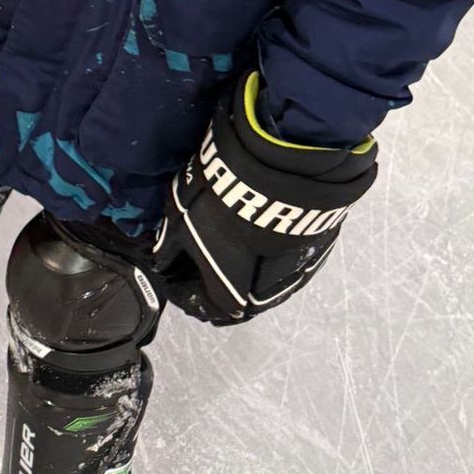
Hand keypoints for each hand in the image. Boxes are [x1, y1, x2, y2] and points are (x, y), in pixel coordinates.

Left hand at [154, 72, 377, 325]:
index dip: (175, 283)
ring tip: (221, 237)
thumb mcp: (179, 221)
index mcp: (230, 300)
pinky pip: (277, 257)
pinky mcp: (311, 252)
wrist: (278, 172)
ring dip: (237, 263)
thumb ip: (168, 248)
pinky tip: (250, 226)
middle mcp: (263, 300)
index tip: (167, 266)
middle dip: (207, 274)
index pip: (193, 301)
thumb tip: (162, 260)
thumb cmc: (220, 205)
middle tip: (193, 251)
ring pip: (255, 277)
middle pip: (228, 292)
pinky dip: (261, 248)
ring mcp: (293, 277)